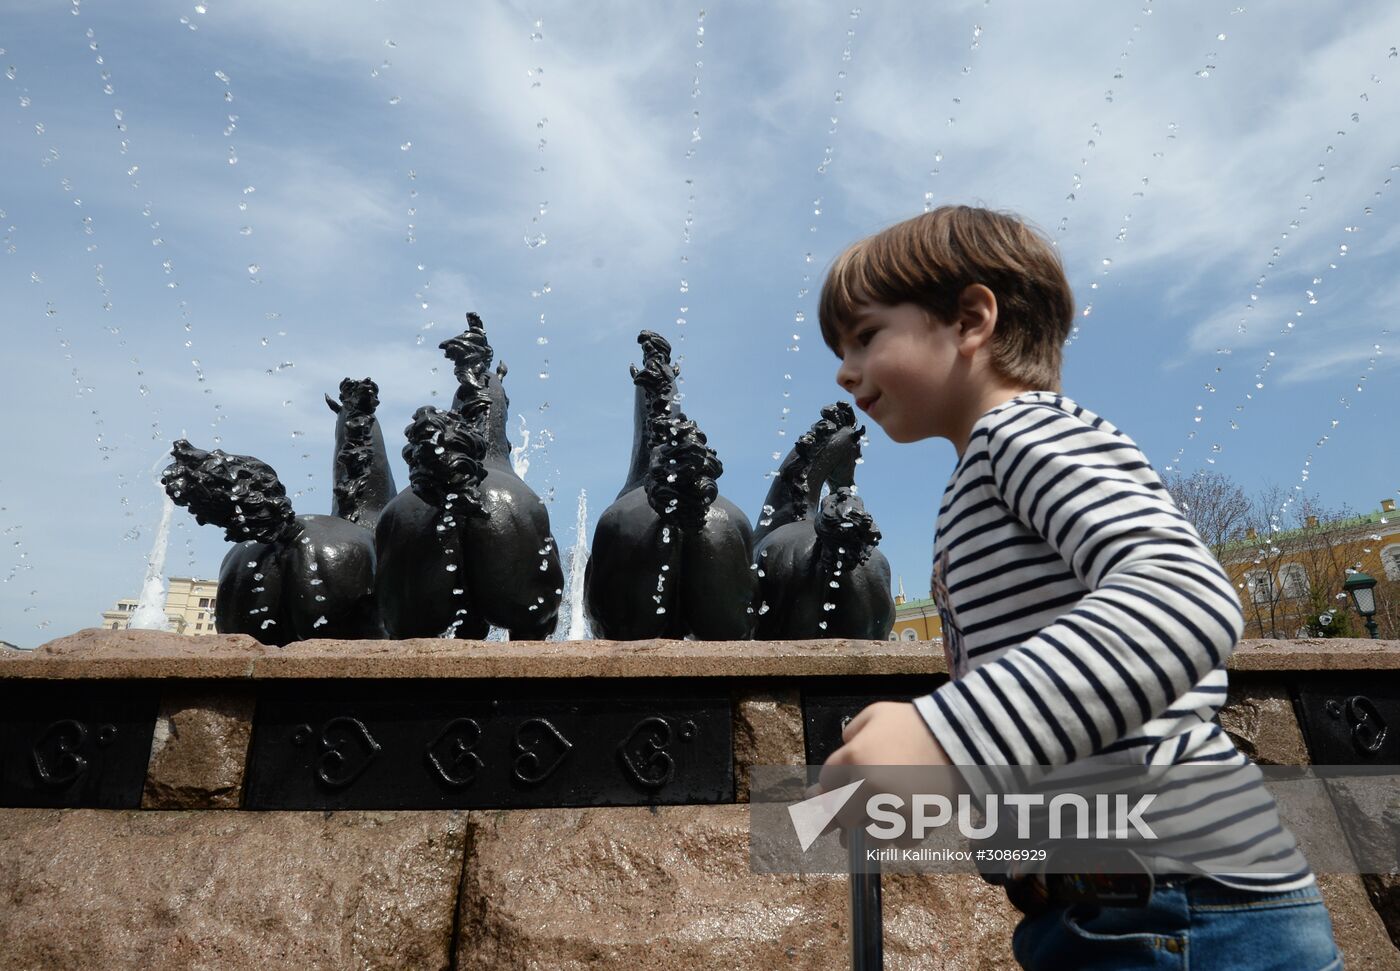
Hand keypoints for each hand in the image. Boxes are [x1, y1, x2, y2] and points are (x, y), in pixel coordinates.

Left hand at [812, 701, 958, 840]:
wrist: (963, 737)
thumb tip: (844, 752)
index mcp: (854, 757)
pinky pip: (900, 842)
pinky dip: (905, 833)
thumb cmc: (917, 723)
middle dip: (854, 810)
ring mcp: (892, 808)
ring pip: (870, 837)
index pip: (828, 785)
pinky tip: (911, 816)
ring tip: (890, 813)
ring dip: (877, 827)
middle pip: (844, 816)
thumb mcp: (877, 714)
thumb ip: (852, 733)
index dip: (835, 787)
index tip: (843, 790)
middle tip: (867, 803)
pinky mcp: (917, 824)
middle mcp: (868, 786)